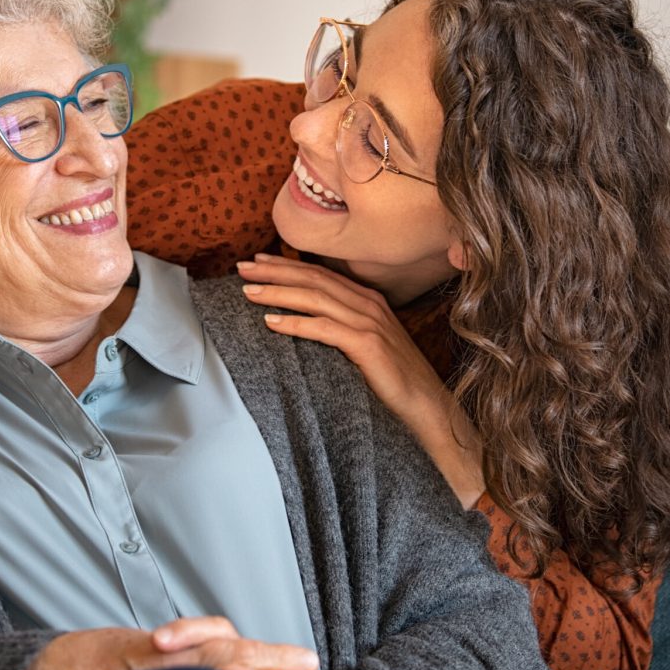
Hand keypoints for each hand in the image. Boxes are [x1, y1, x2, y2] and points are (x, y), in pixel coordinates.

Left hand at [238, 254, 483, 506]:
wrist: (428, 408)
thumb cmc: (393, 381)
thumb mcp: (365, 345)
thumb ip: (340, 328)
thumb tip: (300, 322)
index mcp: (366, 300)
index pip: (319, 273)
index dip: (286, 265)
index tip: (257, 262)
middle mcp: (368, 304)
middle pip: (312, 278)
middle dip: (274, 271)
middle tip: (241, 269)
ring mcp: (369, 322)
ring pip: (314, 297)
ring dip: (277, 292)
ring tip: (248, 292)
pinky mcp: (368, 345)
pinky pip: (324, 328)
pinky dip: (295, 323)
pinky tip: (271, 322)